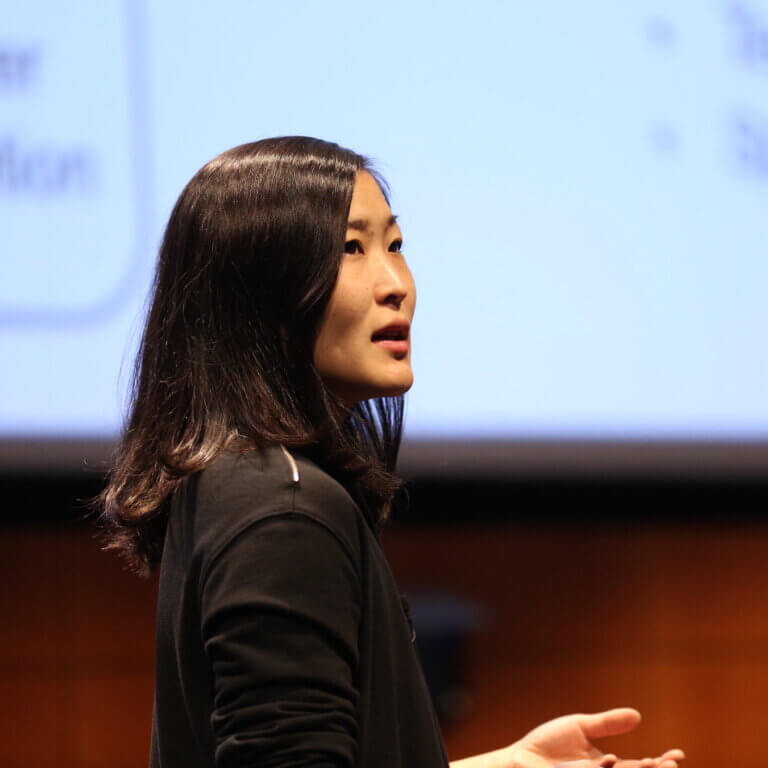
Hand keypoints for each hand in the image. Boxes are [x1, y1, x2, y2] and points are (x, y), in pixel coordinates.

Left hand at [496, 708, 683, 767]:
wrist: (520, 758)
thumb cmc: (549, 746)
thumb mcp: (581, 728)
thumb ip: (608, 724)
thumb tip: (638, 715)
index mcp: (609, 767)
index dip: (661, 763)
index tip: (679, 754)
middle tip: (671, 765)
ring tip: (653, 764)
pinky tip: (612, 759)